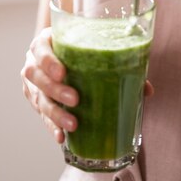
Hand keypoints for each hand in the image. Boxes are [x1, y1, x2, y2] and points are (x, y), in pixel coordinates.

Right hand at [21, 29, 154, 142]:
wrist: (60, 53)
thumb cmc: (79, 48)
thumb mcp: (91, 46)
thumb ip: (116, 61)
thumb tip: (147, 89)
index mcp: (45, 42)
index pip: (40, 48)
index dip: (48, 61)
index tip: (63, 73)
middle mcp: (34, 62)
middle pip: (36, 76)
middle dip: (55, 90)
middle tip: (75, 99)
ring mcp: (32, 83)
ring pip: (38, 99)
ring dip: (55, 113)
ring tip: (73, 124)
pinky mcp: (35, 101)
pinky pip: (41, 116)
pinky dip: (51, 126)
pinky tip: (62, 137)